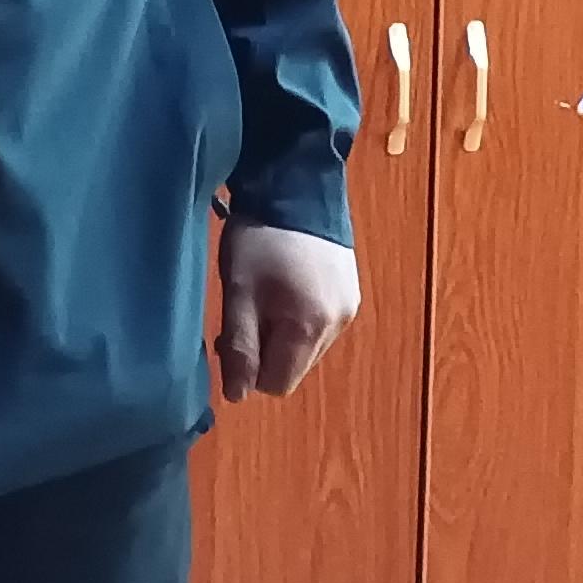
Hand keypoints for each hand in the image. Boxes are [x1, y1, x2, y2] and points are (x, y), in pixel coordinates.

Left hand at [215, 221, 358, 401]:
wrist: (296, 184)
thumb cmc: (259, 239)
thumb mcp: (239, 291)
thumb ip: (239, 346)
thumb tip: (237, 397)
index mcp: (308, 328)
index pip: (277, 384)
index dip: (249, 369)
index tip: (231, 337)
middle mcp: (337, 326)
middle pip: (294, 367)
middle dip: (267, 351)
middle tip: (245, 311)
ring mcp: (349, 308)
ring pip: (308, 348)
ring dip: (284, 334)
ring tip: (266, 295)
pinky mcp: (352, 292)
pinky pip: (322, 325)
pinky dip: (301, 317)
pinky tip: (288, 285)